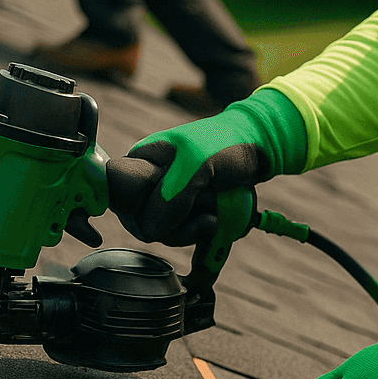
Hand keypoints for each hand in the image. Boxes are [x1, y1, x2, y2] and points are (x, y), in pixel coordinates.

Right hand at [105, 88, 303, 245]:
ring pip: (163, 234)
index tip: (161, 213)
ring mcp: (169, 198)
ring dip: (192, 229)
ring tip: (214, 213)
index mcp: (142, 160)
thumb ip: (172, 195)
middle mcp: (150, 181)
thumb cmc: (227, 144)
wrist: (260, 147)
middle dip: (173, 225)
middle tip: (202, 211)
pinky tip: (215, 224)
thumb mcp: (198, 163)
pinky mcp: (187, 211)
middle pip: (141, 223)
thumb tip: (150, 229)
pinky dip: (199, 234)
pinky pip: (182, 235)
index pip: (117, 196)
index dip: (134, 210)